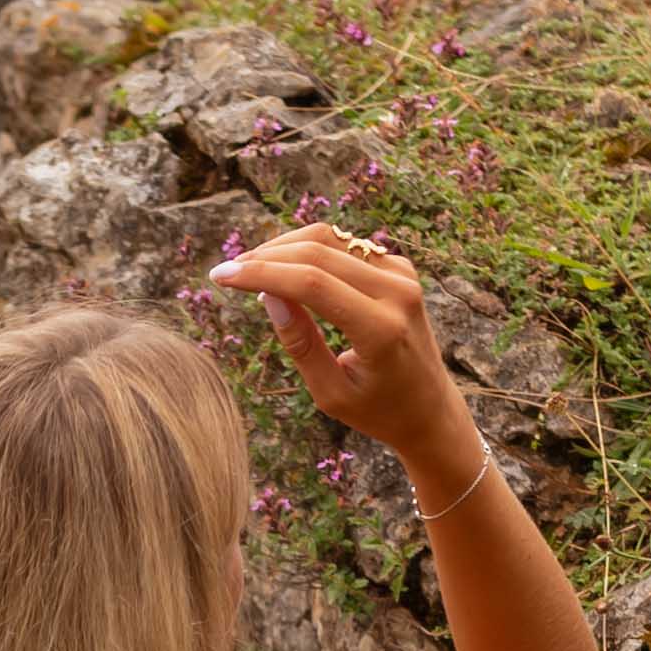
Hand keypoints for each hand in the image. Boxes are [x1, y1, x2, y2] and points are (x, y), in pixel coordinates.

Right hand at [207, 227, 479, 489]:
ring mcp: (402, 274)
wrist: (430, 409)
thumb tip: (268, 295)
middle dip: (265, 256)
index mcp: (381, 329)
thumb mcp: (331, 393)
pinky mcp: (399, 268)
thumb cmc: (378, 411)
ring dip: (283, 247)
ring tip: (248, 268)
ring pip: (329, 239)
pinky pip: (344, 246)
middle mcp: (397, 292)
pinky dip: (308, 251)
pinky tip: (281, 268)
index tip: (220, 276)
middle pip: (318, 252)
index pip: (312, 283)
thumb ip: (300, 345)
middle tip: (226, 271)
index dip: (261, 274)